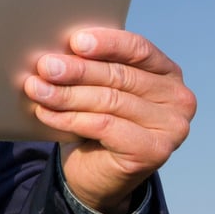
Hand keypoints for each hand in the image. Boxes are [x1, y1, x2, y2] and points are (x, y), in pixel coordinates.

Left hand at [23, 28, 195, 213]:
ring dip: (66, 94)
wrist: (97, 172)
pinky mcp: (155, 151)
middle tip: (44, 66)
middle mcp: (178, 98)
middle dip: (77, 70)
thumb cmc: (96, 120)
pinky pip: (104, 126)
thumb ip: (91, 67)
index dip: (107, 43)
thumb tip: (55, 52)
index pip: (139, 49)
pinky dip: (69, 118)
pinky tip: (45, 113)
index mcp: (166, 72)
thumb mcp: (97, 87)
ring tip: (36, 89)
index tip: (76, 41)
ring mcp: (171, 127)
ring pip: (109, 100)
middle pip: (119, 76)